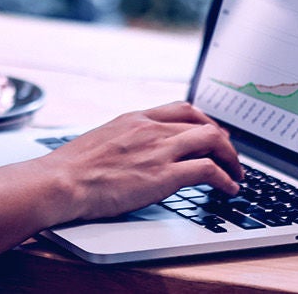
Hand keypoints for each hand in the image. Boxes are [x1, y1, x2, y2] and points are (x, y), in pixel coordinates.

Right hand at [0, 100, 241, 280]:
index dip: (203, 120)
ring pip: (213, 142)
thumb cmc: (71, 169)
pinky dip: (225, 179)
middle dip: (223, 140)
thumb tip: (128, 153)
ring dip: (231, 159)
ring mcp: (159, 150)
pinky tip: (229, 189)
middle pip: (203, 124)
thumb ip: (122, 142)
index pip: (181, 109)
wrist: (61, 181)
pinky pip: (208, 171)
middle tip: (230, 154)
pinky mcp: (164, 175)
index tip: (211, 131)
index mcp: (134, 119)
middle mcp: (151, 129)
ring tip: (236, 174)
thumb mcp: (100, 142)